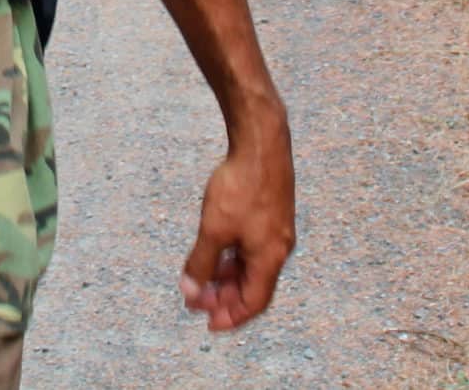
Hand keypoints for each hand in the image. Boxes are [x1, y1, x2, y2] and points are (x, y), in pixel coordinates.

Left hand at [179, 125, 294, 333]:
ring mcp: (276, 232)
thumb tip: (190, 292)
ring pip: (251, 267)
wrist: (262, 144)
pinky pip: (252, 249)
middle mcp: (278, 249)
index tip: (209, 324)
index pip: (253, 302)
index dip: (231, 317)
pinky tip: (215, 253)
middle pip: (253, 287)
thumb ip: (202, 263)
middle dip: (225, 298)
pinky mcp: (271, 216)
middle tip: (197, 302)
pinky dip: (233, 258)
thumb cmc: (240, 186)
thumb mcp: (214, 230)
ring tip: (201, 280)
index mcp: (270, 258)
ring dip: (227, 277)